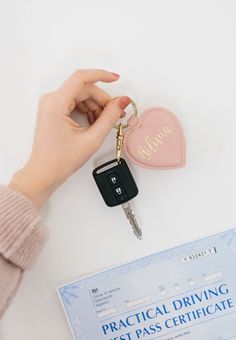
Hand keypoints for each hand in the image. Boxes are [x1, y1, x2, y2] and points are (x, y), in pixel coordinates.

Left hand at [9, 69, 130, 207]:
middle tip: (115, 114)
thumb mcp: (92, 139)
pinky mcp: (53, 110)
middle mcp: (51, 100)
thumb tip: (122, 101)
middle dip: (101, 100)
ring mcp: (51, 104)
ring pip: (80, 95)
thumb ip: (109, 118)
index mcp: (56, 104)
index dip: (101, 75)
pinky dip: (87, 110)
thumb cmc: (61, 160)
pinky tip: (94, 124)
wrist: (45, 173)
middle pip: (83, 89)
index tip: (116, 79)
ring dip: (95, 106)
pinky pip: (75, 102)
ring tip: (102, 124)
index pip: (81, 78)